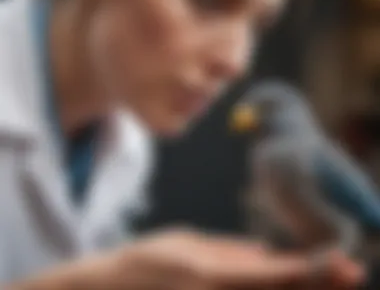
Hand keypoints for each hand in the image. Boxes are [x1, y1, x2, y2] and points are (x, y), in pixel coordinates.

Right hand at [11, 229, 364, 289]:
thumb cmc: (143, 261)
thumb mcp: (184, 242)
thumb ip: (226, 251)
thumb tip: (265, 253)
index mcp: (207, 275)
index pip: (270, 276)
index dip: (309, 271)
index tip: (341, 264)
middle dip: (315, 286)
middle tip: (347, 272)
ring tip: (330, 277)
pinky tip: (280, 283)